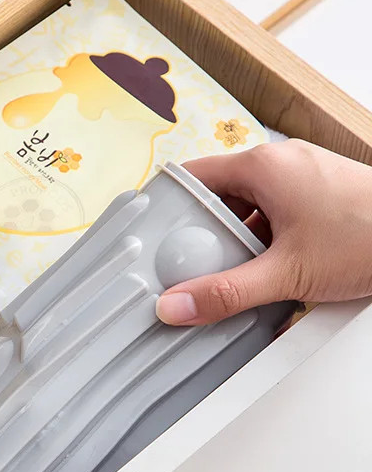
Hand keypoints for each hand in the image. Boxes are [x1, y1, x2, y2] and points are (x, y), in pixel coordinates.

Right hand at [155, 140, 371, 324]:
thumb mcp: (287, 274)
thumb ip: (226, 293)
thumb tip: (178, 305)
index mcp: (264, 167)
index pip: (192, 177)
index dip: (167, 207)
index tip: (153, 236)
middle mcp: (281, 166)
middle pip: (217, 198)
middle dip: (202, 236)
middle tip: (191, 268)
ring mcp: (302, 181)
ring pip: (246, 211)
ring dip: (235, 244)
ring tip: (231, 276)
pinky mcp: (318, 198)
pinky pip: (273, 217)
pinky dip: (262, 244)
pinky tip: (265, 274)